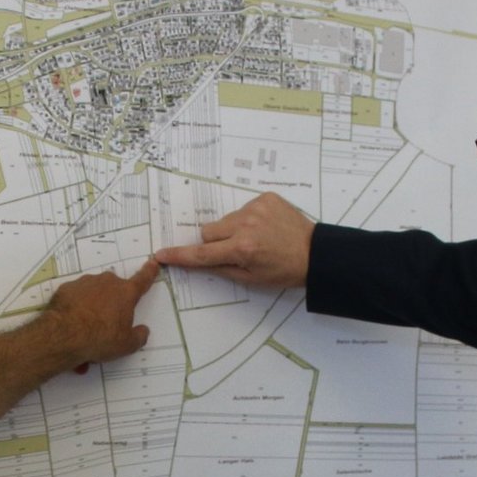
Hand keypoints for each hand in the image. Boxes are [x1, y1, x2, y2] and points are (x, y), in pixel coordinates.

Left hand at [44, 257, 157, 366]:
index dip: (149, 272)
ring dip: (92, 307)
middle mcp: (107, 282)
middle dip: (112, 303)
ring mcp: (85, 283)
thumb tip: (143, 331)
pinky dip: (76, 308)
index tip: (153, 263)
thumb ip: (139, 336)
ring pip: (93, 293)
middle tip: (106, 324)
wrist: (63, 335)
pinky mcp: (66, 288)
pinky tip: (71, 324)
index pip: (142, 280)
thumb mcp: (126, 345)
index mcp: (125, 293)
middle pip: (114, 290)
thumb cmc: (100, 338)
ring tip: (85, 329)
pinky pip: (75, 297)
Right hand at [154, 192, 313, 287]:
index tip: (161, 254)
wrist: (315, 253)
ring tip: (255, 238)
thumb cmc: (284, 271)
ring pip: (224, 220)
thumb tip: (197, 261)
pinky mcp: (264, 197)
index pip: (203, 253)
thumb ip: (221, 268)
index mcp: (242, 249)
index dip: (180, 255)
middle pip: (208, 231)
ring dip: (232, 230)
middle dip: (215, 242)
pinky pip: (241, 208)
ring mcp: (255, 208)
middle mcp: (245, 225)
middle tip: (234, 251)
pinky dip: (247, 219)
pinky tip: (264, 227)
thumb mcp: (251, 279)